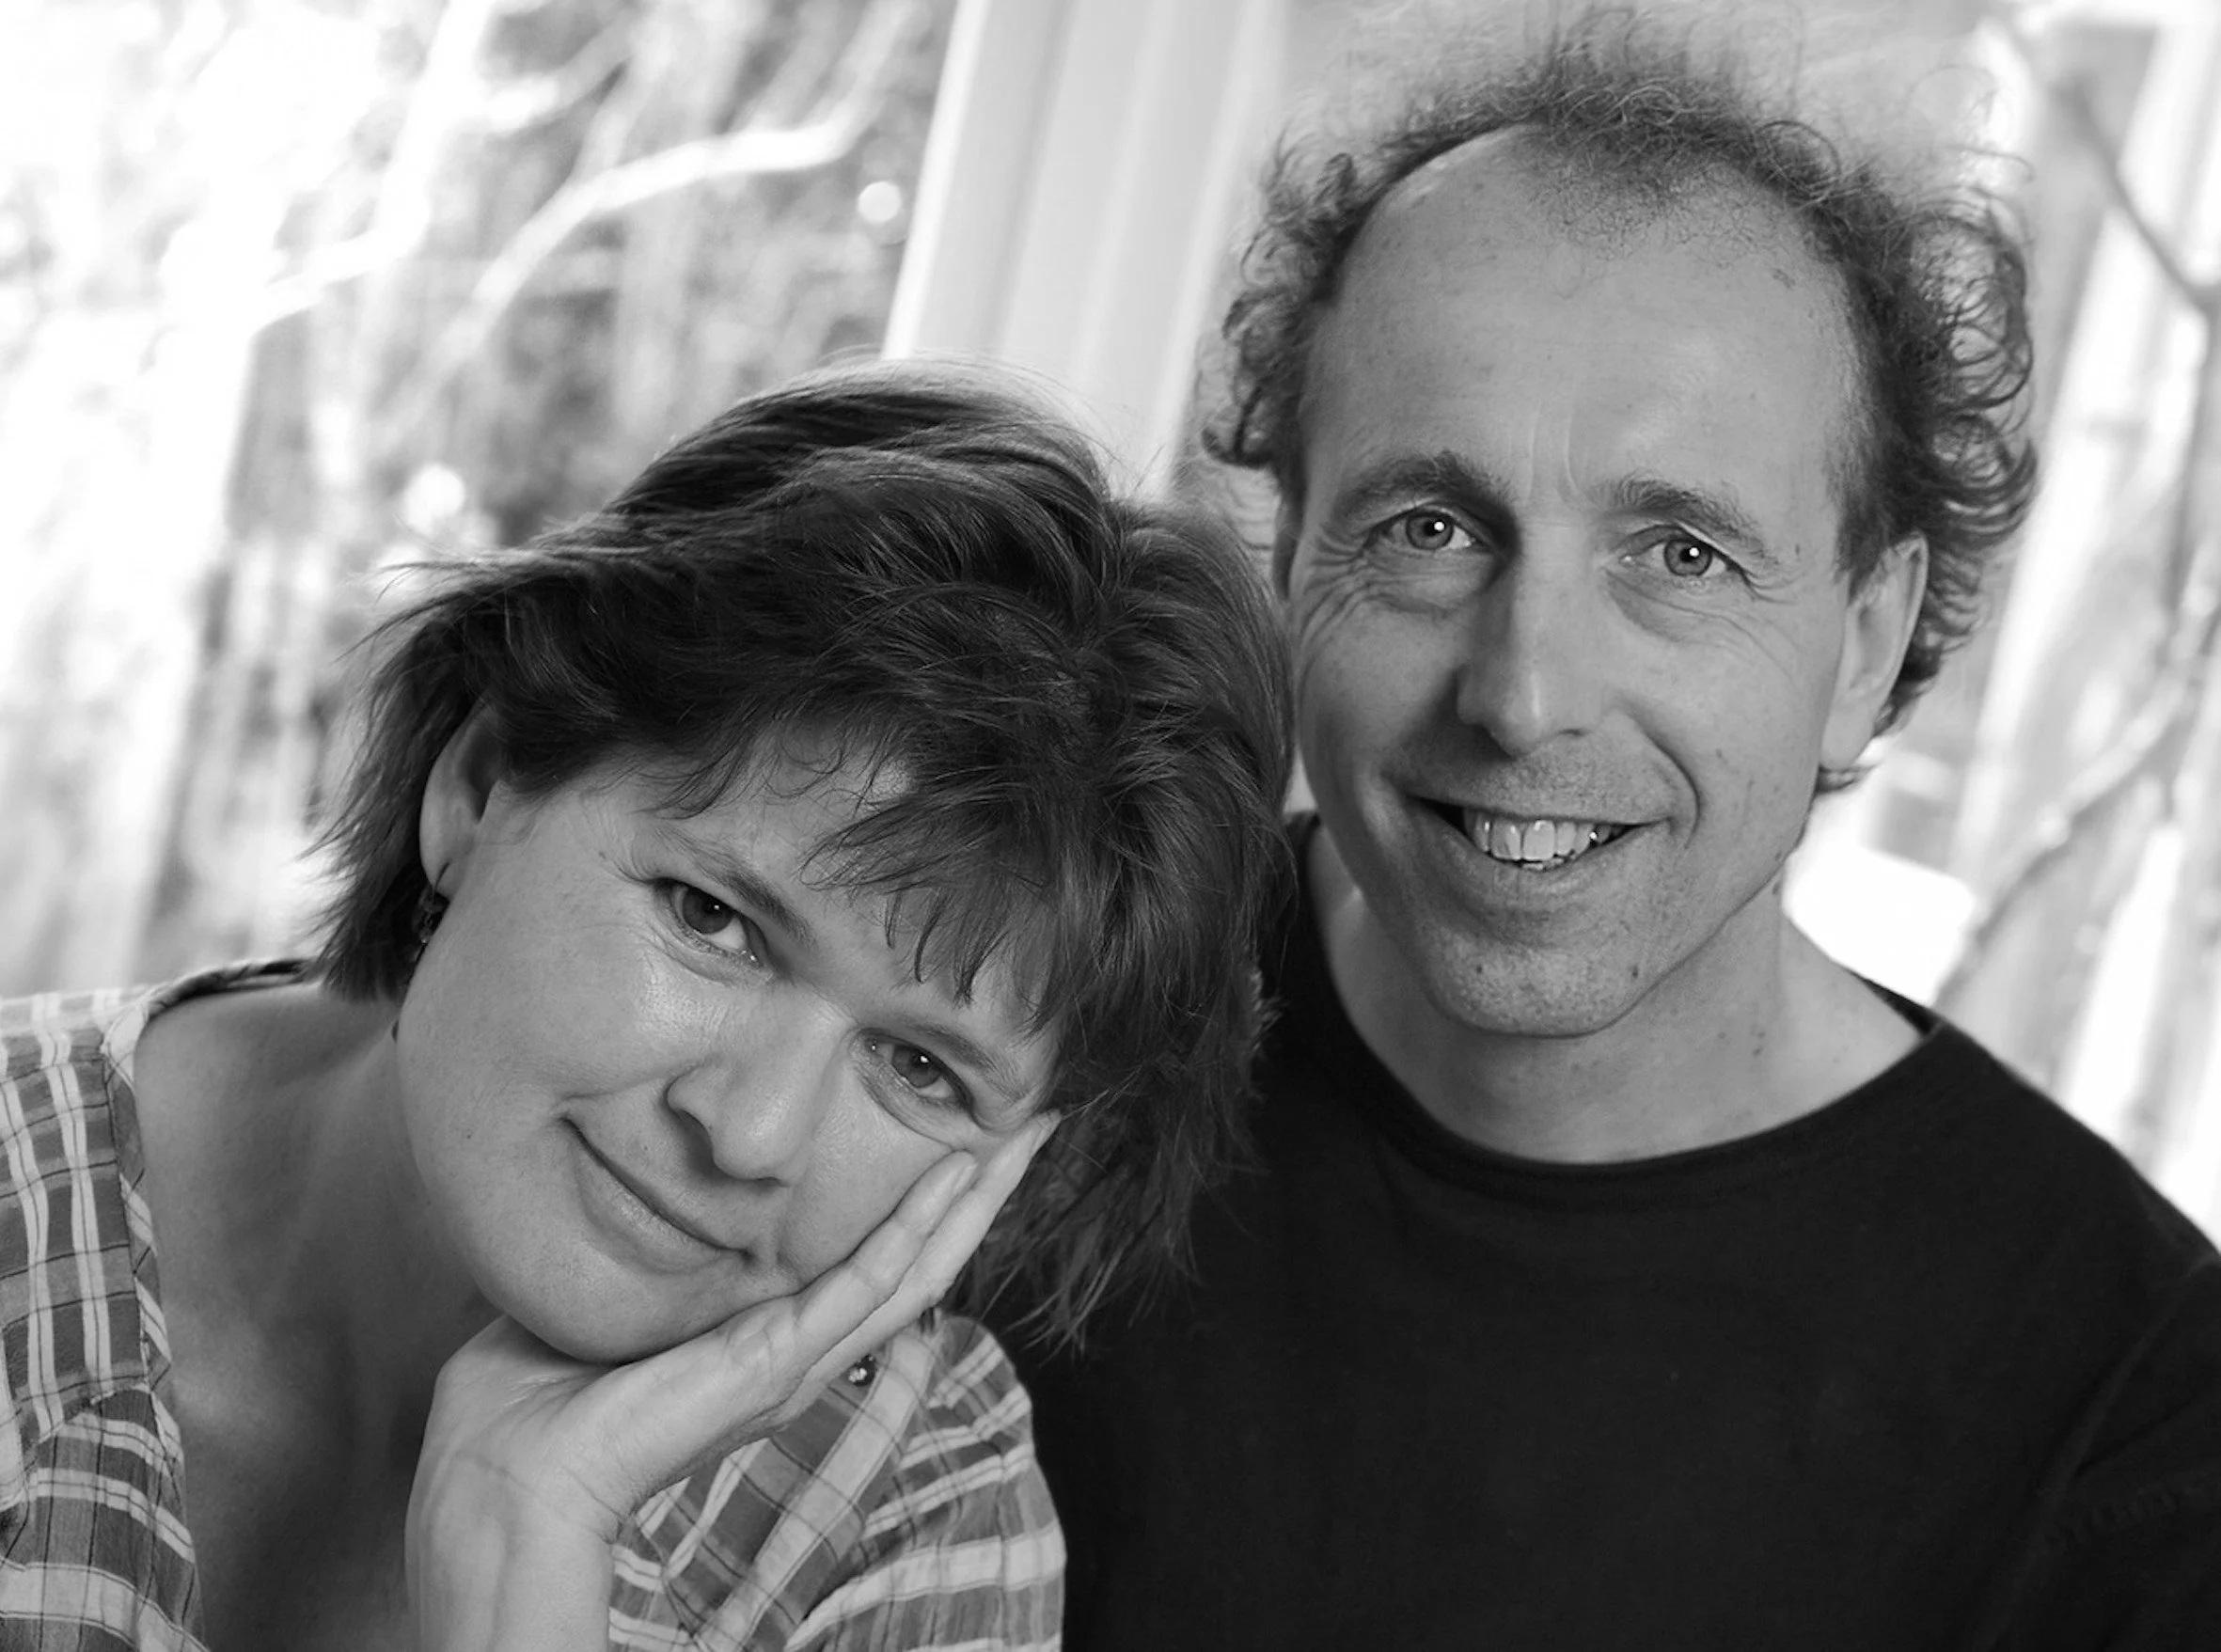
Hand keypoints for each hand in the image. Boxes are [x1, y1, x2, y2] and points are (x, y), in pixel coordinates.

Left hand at [405, 1116, 1053, 1651]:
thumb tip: (605, 1206)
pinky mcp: (781, 1361)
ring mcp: (798, 1360)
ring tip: (1027, 1140)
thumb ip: (621, 1263)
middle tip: (1033, 1128)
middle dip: (978, 1195)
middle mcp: (796, 1354)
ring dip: (976, 1203)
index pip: (861, 1269)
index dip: (917, 1209)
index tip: (956, 1144)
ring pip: (915, 1271)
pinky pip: (871, 1285)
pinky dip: (920, 1227)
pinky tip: (960, 1177)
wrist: (505, 1475)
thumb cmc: (526, 1406)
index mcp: (756, 1343)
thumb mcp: (586, 1305)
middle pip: (914, 1265)